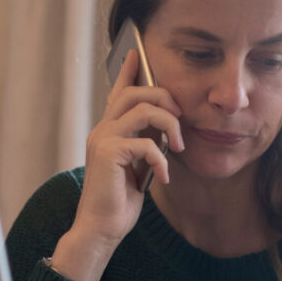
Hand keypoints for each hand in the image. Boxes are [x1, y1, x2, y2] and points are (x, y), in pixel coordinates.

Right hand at [49, 49, 184, 280]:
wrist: (100, 228)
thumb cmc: (118, 202)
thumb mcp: (136, 167)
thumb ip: (144, 144)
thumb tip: (164, 128)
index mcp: (108, 131)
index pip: (118, 92)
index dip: (129, 71)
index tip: (137, 52)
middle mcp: (102, 130)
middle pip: (135, 92)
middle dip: (164, 98)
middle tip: (180, 118)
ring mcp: (103, 139)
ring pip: (142, 108)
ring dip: (169, 125)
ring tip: (178, 147)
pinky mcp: (108, 153)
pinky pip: (145, 143)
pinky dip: (161, 160)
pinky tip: (163, 178)